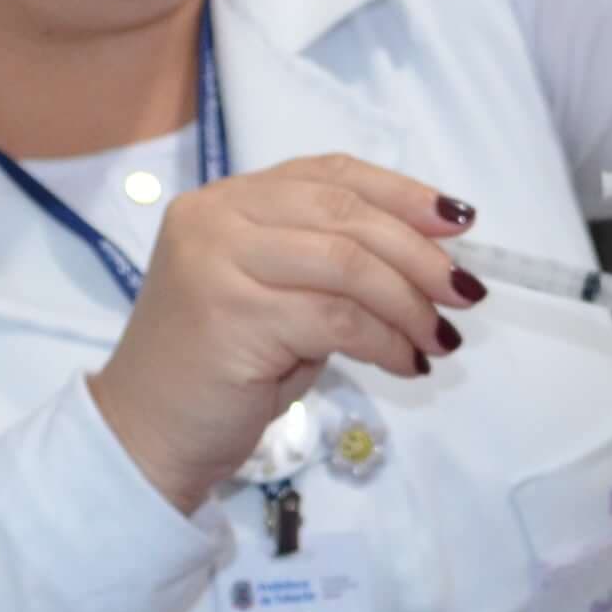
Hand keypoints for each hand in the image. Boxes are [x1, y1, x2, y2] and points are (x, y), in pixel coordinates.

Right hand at [87, 154, 477, 512]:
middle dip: (419, 253)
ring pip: (348, 264)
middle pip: (345, 214)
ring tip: (439, 337)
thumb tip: (431, 255)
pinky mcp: (233, 315)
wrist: (147, 436)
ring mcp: (219, 262)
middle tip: (464, 292)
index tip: (459, 221)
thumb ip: (332, 264)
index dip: (402, 193)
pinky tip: (406, 363)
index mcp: (228, 201)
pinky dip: (387, 341)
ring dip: (410, 303)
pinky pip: (338, 319)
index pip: (329, 175)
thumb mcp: (279, 298)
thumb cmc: (220, 372)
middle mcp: (217, 218)